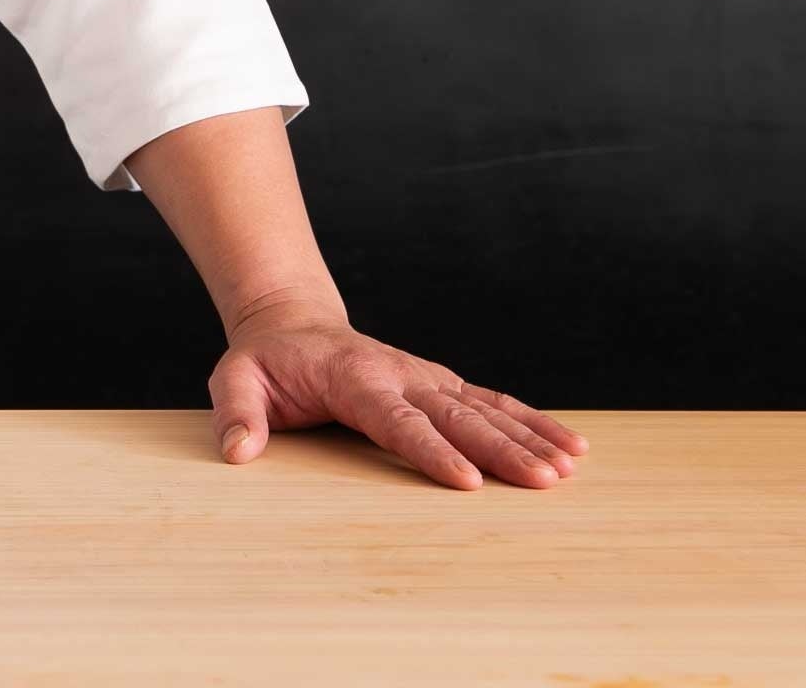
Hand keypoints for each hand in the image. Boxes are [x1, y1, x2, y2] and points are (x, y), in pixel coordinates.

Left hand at [207, 299, 587, 490]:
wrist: (292, 323)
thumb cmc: (266, 361)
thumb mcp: (234, 378)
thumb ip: (237, 413)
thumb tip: (239, 452)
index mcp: (355, 376)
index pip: (398, 420)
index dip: (433, 451)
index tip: (470, 482)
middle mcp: (401, 374)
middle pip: (456, 416)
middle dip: (502, 449)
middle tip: (544, 480)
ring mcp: (427, 379)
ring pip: (485, 409)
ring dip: (529, 437)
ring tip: (570, 466)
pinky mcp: (442, 386)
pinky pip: (493, 403)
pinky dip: (532, 422)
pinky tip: (570, 445)